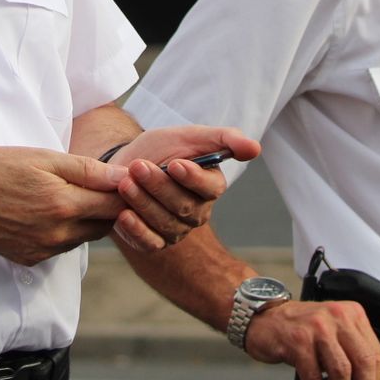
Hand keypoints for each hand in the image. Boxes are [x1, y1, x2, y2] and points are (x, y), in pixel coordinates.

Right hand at [0, 147, 128, 265]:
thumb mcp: (42, 158)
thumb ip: (87, 169)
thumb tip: (124, 176)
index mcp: (65, 204)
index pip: (117, 206)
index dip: (127, 192)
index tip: (126, 180)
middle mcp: (59, 234)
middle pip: (106, 226)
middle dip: (110, 208)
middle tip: (102, 186)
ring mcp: (45, 250)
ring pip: (85, 238)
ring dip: (89, 220)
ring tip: (74, 196)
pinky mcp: (31, 259)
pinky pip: (63, 248)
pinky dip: (67, 232)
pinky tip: (52, 214)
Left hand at [106, 125, 259, 250]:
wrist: (124, 165)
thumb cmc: (160, 150)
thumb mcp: (189, 136)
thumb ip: (224, 139)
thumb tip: (256, 149)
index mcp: (210, 186)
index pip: (210, 188)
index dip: (193, 178)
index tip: (175, 164)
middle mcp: (197, 212)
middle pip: (182, 206)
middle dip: (158, 185)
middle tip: (137, 167)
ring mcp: (176, 230)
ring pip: (164, 223)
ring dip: (143, 203)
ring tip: (124, 184)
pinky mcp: (154, 243)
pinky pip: (149, 243)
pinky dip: (136, 231)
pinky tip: (124, 215)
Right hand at [245, 300, 379, 379]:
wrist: (263, 317)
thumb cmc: (298, 327)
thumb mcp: (332, 330)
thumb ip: (350, 351)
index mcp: (351, 314)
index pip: (375, 354)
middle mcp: (337, 317)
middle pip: (363, 362)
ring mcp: (318, 327)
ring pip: (341, 372)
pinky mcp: (298, 341)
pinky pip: (314, 378)